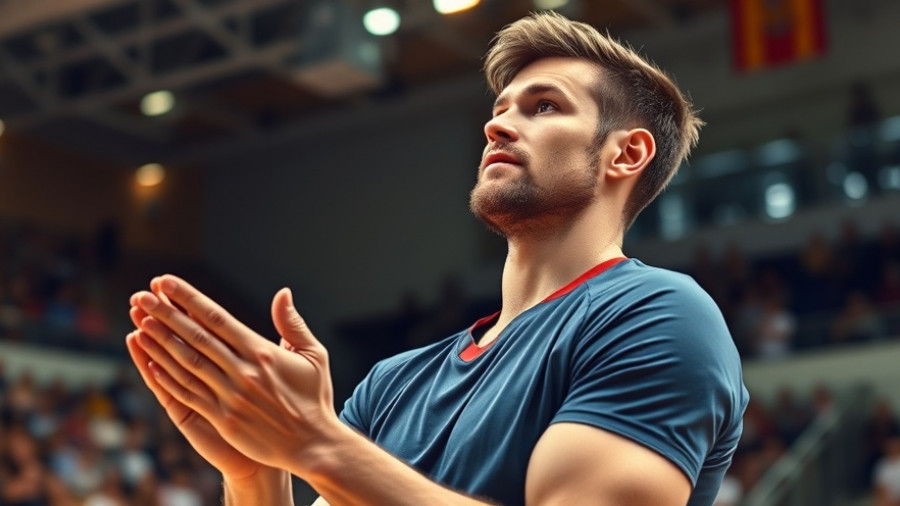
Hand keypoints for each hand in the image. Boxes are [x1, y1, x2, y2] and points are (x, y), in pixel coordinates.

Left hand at [130, 275, 338, 474]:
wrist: (313, 444)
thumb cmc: (314, 398)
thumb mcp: (313, 355)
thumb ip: (293, 323)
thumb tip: (282, 293)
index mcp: (262, 352)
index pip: (217, 319)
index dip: (189, 299)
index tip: (166, 283)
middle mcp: (243, 372)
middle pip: (196, 337)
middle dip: (166, 314)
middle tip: (142, 296)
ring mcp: (231, 397)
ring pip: (187, 364)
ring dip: (160, 342)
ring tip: (139, 322)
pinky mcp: (224, 420)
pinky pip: (190, 394)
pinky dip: (168, 378)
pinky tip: (150, 363)